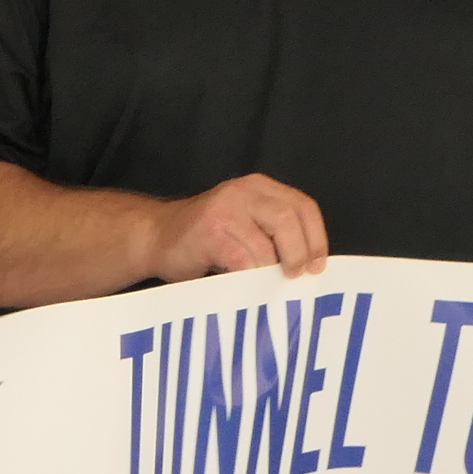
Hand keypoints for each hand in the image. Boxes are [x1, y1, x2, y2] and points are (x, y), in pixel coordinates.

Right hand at [146, 175, 328, 282]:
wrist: (155, 236)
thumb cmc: (206, 239)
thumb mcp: (245, 222)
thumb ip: (273, 233)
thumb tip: (309, 266)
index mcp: (260, 187)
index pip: (303, 206)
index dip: (316, 238)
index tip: (317, 267)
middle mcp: (244, 192)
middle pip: (289, 220)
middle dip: (298, 253)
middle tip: (294, 277)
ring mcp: (225, 210)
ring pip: (266, 243)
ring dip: (271, 271)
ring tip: (267, 286)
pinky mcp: (210, 233)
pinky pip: (242, 259)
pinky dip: (250, 277)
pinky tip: (246, 286)